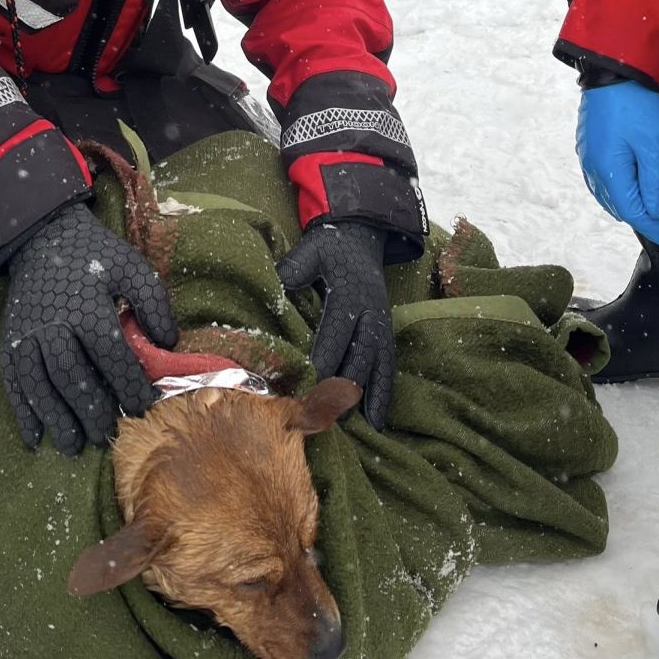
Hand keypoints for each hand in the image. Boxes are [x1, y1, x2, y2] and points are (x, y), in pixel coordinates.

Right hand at [0, 203, 176, 453]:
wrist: (42, 237)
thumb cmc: (94, 255)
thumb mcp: (132, 267)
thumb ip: (153, 302)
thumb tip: (167, 343)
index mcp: (87, 309)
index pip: (111, 357)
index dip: (128, 386)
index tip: (144, 408)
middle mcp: (53, 326)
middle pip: (73, 377)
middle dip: (91, 411)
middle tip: (108, 437)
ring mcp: (27, 336)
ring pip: (40, 385)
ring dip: (56, 419)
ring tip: (73, 446)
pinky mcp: (10, 341)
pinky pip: (14, 382)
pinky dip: (23, 411)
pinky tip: (34, 437)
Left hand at [277, 221, 394, 429]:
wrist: (362, 236)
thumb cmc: (329, 247)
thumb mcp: (309, 252)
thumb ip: (291, 272)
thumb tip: (270, 293)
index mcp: (349, 296)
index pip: (335, 334)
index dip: (322, 359)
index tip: (308, 384)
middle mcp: (370, 314)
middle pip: (358, 355)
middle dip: (341, 384)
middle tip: (324, 412)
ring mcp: (381, 325)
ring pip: (376, 365)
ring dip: (365, 395)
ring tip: (352, 423)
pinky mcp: (385, 333)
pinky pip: (388, 367)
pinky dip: (383, 393)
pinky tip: (377, 419)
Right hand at [577, 81, 658, 248]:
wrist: (612, 69)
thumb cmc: (634, 106)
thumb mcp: (653, 144)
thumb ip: (655, 181)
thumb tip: (655, 209)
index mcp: (608, 173)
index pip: (632, 212)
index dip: (654, 227)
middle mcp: (593, 171)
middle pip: (620, 206)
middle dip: (647, 210)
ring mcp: (588, 159)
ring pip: (612, 194)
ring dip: (636, 197)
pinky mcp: (590, 147)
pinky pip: (606, 179)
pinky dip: (625, 185)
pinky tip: (638, 174)